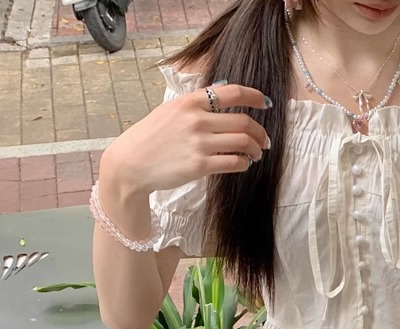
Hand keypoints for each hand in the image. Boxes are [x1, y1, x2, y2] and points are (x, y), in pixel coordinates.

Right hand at [99, 83, 271, 195]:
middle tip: (264, 141)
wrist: (131, 163)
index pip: (232, 92)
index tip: (266, 104)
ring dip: (255, 149)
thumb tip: (222, 89)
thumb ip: (196, 103)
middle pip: (244, 121)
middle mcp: (196, 119)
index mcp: (190, 102)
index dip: (255, 97)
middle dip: (260, 132)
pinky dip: (244, 163)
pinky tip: (243, 164)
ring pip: (243, 142)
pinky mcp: (200, 165)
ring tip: (256, 154)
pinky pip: (234, 162)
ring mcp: (199, 142)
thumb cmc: (151, 138)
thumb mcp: (170, 110)